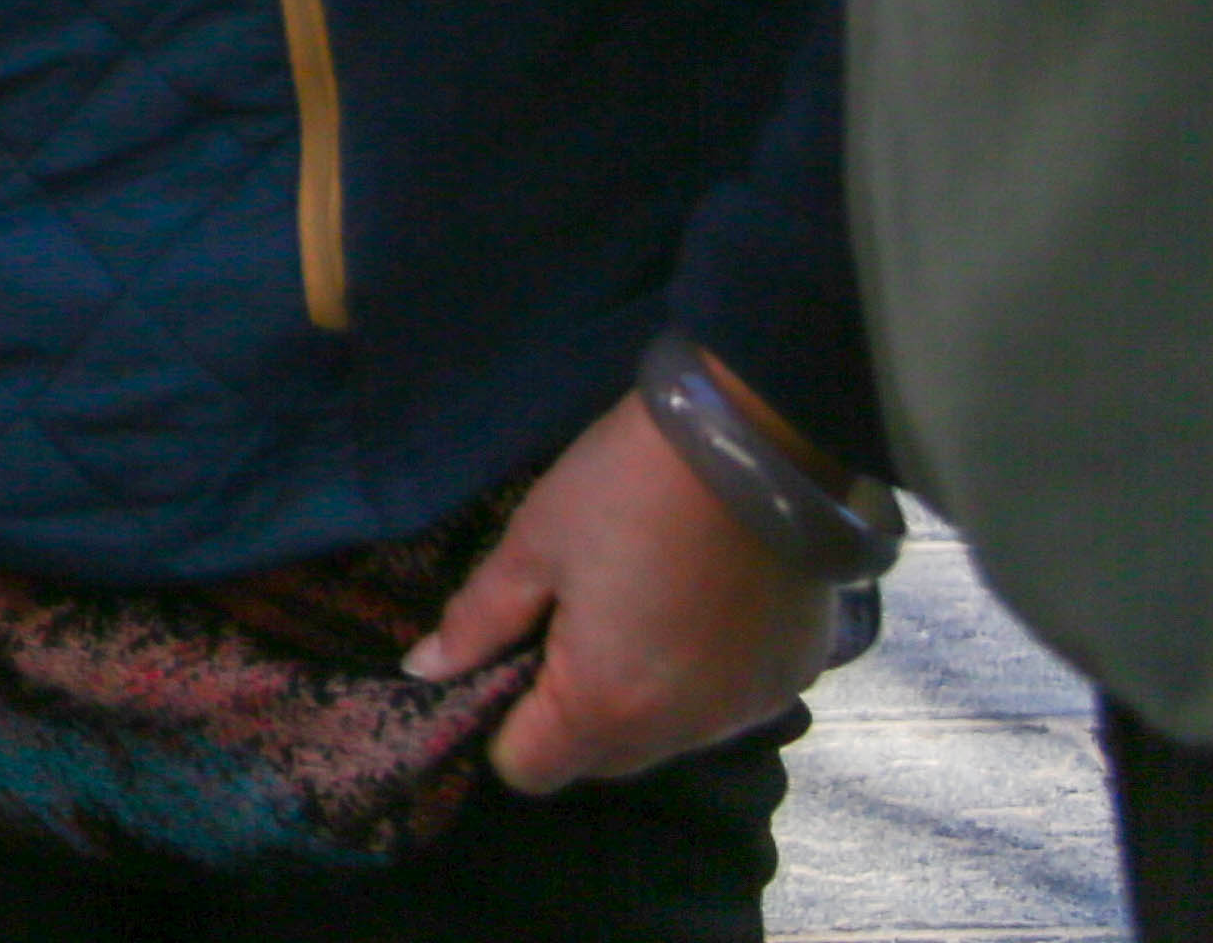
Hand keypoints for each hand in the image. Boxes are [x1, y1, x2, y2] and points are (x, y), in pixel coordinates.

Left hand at [412, 393, 852, 791]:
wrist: (756, 442)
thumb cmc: (625, 489)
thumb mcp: (534, 543)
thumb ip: (477, 620)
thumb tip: (423, 669)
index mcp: (604, 707)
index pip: (528, 769)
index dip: (503, 722)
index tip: (511, 658)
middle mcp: (680, 733)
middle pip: (599, 761)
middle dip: (570, 713)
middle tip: (570, 622)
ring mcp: (744, 712)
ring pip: (666, 738)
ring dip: (641, 700)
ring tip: (639, 609)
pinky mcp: (788, 682)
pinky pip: (723, 707)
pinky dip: (701, 678)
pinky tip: (699, 609)